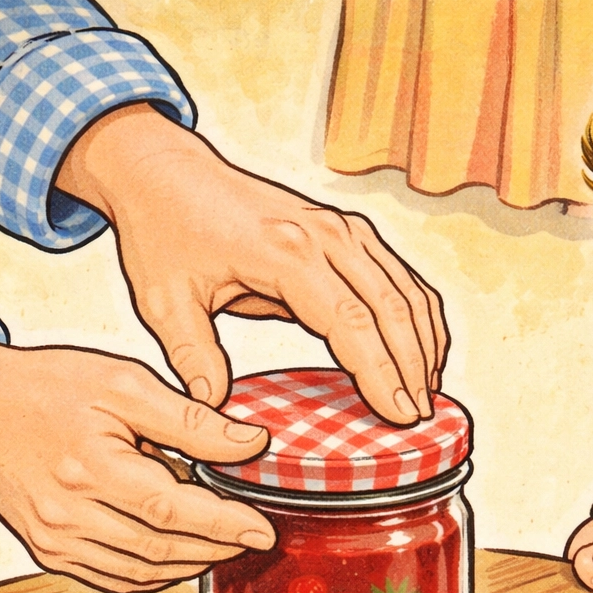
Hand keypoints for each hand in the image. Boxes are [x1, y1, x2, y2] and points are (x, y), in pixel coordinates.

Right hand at [0, 339, 277, 592]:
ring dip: (188, 565)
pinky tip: (176, 558)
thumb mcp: (124, 383)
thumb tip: (250, 444)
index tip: (263, 531)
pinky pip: (109, 577)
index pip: (174, 509)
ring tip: (222, 547)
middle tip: (251, 539)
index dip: (225, 525)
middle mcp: (67, 513)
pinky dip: (150, 575)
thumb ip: (190, 420)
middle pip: (161, 548)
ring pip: (139, 571)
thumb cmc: (43, 386)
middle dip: (216, 547)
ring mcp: (52, 538)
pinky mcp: (45, 549)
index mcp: (90, 467)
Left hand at [56, 103, 446, 424]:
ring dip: (423, 343)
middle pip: (392, 308)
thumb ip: (192, 356)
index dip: (380, 372)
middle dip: (412, 367)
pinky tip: (420, 351)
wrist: (166, 173)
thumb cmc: (164, 231)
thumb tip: (215, 409)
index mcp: (286, 251)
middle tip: (421, 418)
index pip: (351, 322)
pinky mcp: (347, 230)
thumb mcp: (164, 301)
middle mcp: (325, 234)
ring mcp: (342, 228)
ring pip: (406, 290)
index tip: (400, 414)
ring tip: (427, 393)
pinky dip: (418, 316)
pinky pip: (399, 276)